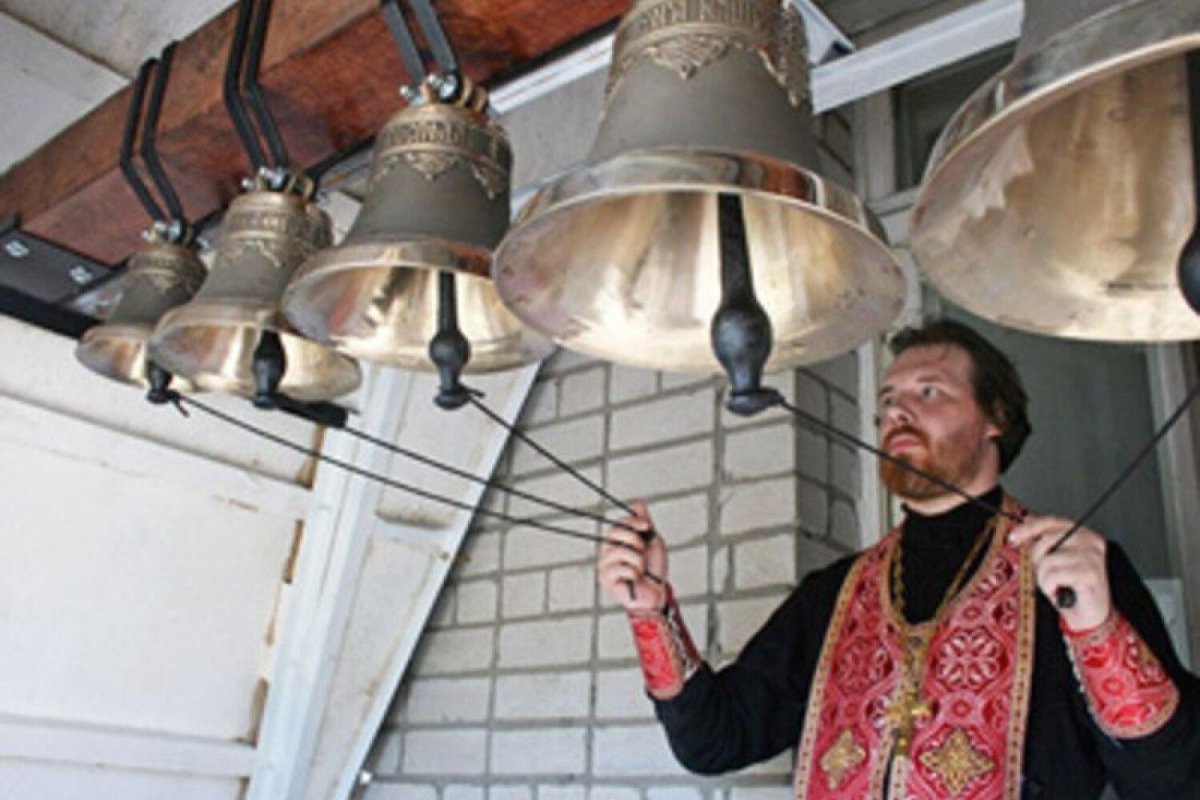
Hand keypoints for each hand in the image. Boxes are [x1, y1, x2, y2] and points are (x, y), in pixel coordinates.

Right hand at [597, 501, 666, 612]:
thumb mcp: (652, 542)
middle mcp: (607, 550)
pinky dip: (635, 573)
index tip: (647, 526)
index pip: (618, 523)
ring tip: (641, 570)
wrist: (657, 592)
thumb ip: (644, 524)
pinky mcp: (605, 578)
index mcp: (616, 541)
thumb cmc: (654, 569)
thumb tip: (638, 502)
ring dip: (638, 560)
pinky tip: (635, 579)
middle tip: (643, 553)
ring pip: (620, 551)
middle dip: (636, 541)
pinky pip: (622, 568)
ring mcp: (604, 564)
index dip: (633, 522)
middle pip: (615, 532)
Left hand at [1008, 515, 1111, 630]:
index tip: (1013, 537)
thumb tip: (1025, 524)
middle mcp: (1091, 542)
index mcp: (1084, 534)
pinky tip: (1060, 592)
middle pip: (1047, 539)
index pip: (1053, 521)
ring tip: (1055, 586)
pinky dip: (1049, 587)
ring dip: (1044, 578)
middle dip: (1037, 559)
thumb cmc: (1071, 589)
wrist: (1089, 617)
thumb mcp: (1055, 561)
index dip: (1030, 527)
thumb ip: (1045, 542)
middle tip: (1045, 575)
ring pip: (1047, 560)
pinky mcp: (1089, 574)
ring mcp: (1092, 557)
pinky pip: (1052, 575)